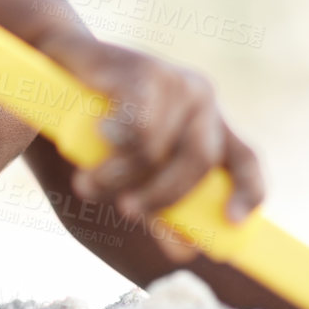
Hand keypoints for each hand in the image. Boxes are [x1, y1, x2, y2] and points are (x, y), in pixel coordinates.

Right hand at [31, 27, 264, 263]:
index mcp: (208, 121)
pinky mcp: (145, 71)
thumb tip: (184, 250)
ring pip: (157, 151)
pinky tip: (97, 136)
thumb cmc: (99, 115)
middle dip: (162, 197)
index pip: (246, 159)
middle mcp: (201, 98)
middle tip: (127, 212)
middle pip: (199, 162)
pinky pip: (136, 129)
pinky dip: (113, 145)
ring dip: (117, 177)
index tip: (231, 222)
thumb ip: (160, 202)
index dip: (247, 192)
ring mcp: (175, 81)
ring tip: (87, 183)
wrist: (61, 58)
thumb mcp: (135, 162)